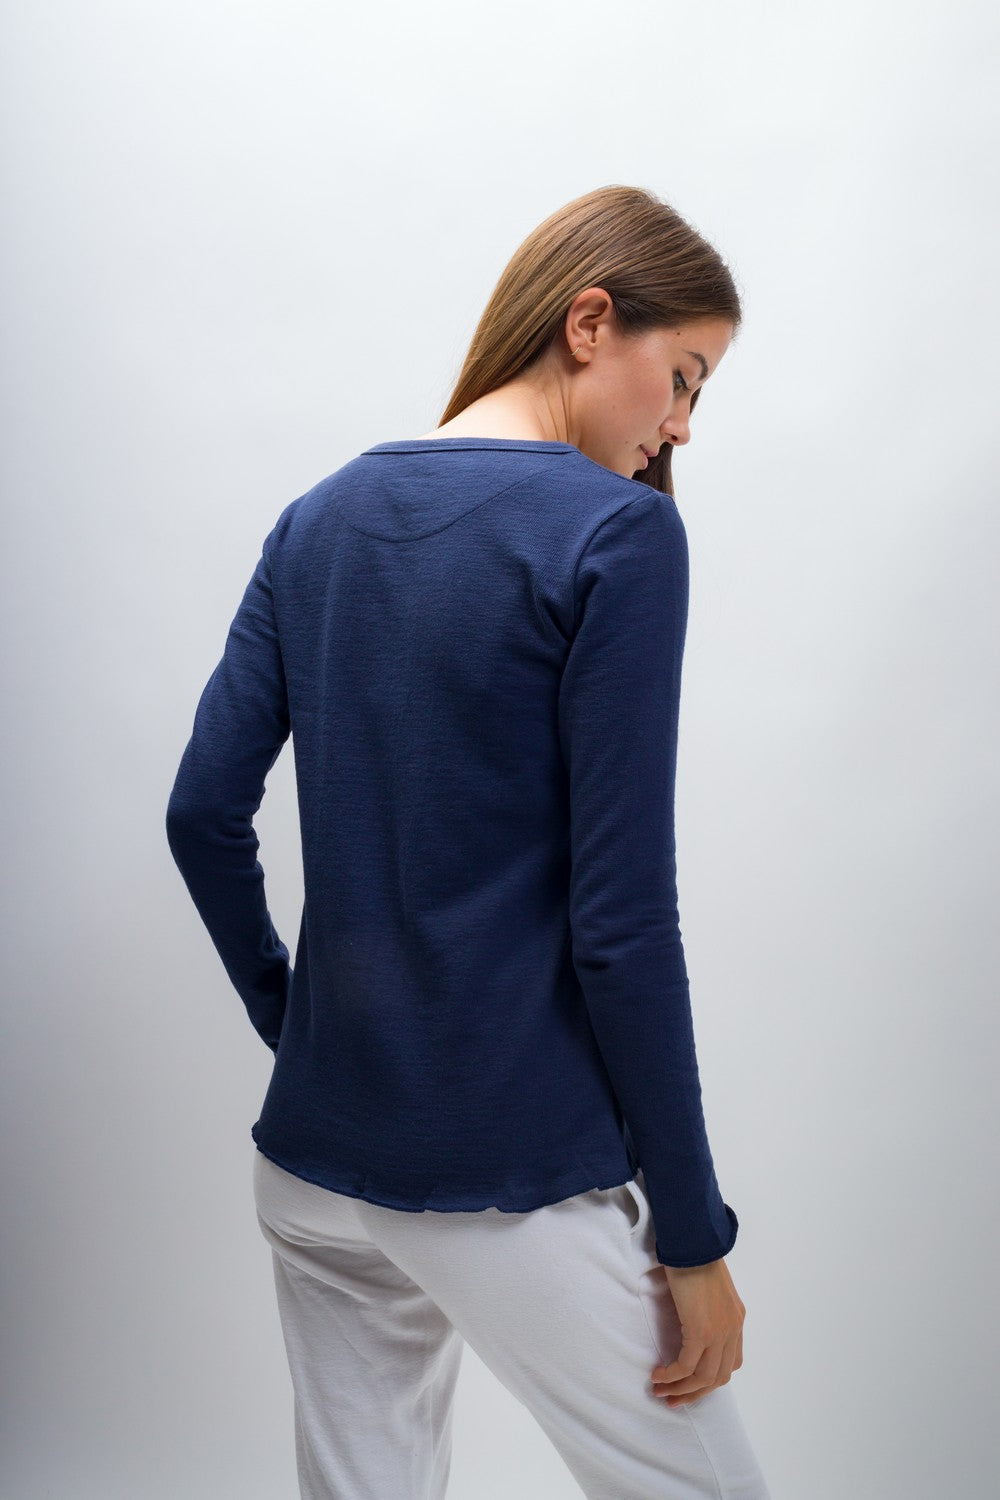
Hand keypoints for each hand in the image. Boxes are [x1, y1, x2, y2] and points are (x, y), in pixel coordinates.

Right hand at [650, 1256, 744, 1407]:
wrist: (693, 1242)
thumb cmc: (694, 1256)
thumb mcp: (707, 1288)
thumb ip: (705, 1307)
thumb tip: (688, 1319)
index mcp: (736, 1319)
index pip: (730, 1362)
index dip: (709, 1379)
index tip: (689, 1383)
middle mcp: (733, 1329)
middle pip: (719, 1377)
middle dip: (695, 1393)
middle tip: (673, 1399)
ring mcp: (720, 1332)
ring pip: (703, 1377)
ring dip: (681, 1389)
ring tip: (660, 1390)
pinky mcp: (702, 1331)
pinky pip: (687, 1365)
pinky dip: (672, 1375)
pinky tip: (658, 1374)